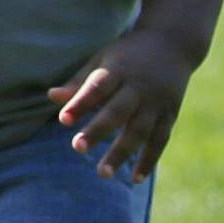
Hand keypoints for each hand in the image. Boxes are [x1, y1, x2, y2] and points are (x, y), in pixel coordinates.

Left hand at [55, 26, 198, 178]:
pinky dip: (149, 160)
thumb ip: (80, 81)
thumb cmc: (127, 55)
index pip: (97, 87)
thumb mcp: (102, 59)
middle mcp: (139, 86)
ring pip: (139, 130)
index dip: (80, 102)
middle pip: (117, 111)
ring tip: (102, 173)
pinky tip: (135, 179)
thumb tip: (51, 97)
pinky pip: (160, 140)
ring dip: (121, 153)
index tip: (63, 119)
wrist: (172, 43)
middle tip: (77, 148)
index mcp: (118, 69)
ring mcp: (157, 102)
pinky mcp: (171, 114)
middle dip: (98, 130)